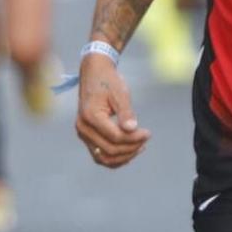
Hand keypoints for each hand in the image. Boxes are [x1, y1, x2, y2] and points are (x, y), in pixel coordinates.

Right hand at [76, 53, 149, 167]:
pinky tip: (130, 151)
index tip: (148, 133)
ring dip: (123, 156)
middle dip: (131, 147)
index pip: (115, 137)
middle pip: (109, 149)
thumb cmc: (108, 81)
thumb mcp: (120, 93)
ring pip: (103, 157)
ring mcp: (83, 134)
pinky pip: (100, 155)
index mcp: (90, 116)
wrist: (94, 74)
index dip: (134, 138)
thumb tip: (132, 129)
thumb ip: (126, 112)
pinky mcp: (86, 136)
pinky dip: (115, 157)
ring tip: (140, 147)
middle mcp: (83, 128)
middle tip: (146, 138)